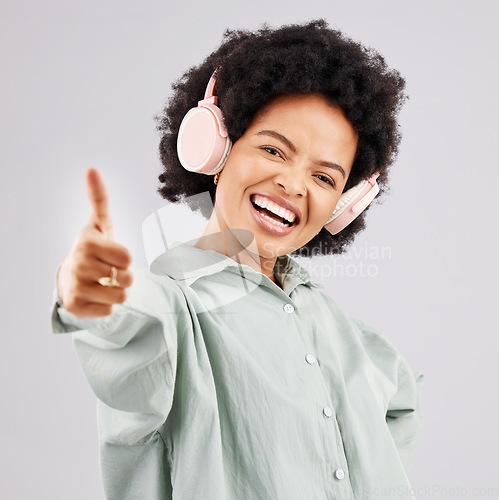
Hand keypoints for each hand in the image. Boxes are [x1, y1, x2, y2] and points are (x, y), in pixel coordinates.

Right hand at [57, 168, 132, 317]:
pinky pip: (110, 311)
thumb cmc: (92, 249)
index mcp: (87, 242)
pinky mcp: (75, 307)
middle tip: (108, 271)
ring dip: (117, 292)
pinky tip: (95, 296)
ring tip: (103, 283)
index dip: (125, 259)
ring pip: (121, 296)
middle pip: (127, 278)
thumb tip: (91, 169)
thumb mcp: (99, 224)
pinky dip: (107, 305)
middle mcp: (78, 263)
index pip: (127, 258)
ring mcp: (75, 286)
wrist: (70, 277)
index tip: (113, 256)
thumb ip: (99, 199)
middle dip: (123, 276)